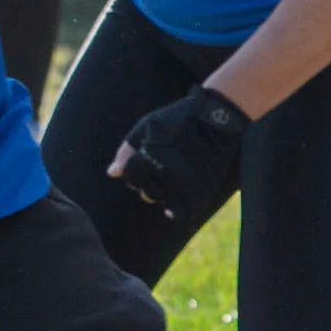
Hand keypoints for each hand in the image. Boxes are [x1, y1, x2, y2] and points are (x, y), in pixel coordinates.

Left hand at [109, 83, 250, 216]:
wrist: (218, 118)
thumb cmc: (179, 119)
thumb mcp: (147, 126)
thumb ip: (127, 151)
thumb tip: (112, 174)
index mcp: (151, 155)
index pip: (130, 175)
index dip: (134, 168)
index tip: (146, 157)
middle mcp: (167, 172)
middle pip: (144, 190)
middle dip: (147, 181)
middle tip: (162, 165)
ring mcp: (184, 184)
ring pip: (161, 199)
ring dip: (161, 191)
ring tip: (172, 174)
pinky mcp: (201, 191)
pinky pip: (183, 213)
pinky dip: (175, 212)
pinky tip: (170, 209)